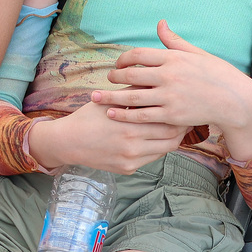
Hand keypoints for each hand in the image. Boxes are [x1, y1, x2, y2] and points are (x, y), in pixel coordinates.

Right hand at [28, 98, 190, 174]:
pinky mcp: (128, 169)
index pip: (168, 124)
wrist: (67, 142)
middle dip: (180, 130)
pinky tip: (153, 140)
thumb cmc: (87, 118)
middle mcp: (133, 147)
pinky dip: (155, 149)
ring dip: (170, 140)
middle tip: (184, 120)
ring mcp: (131, 160)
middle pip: (171, 139)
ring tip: (173, 130)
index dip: (178, 117)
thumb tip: (154, 82)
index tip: (182, 108)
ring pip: (163, 151)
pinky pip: (150, 159)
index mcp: (129, 127)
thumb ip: (131, 94)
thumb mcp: (107, 102)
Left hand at [102, 21, 251, 140]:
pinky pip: (143, 116)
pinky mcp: (172, 115)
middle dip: (115, 77)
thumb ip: (174, 41)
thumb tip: (160, 23)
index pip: (138, 55)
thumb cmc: (217, 74)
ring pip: (132, 97)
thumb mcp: (197, 54)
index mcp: (174, 58)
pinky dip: (125, 115)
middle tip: (108, 79)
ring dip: (111, 98)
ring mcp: (170, 97)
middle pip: (131, 75)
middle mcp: (169, 76)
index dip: (123, 59)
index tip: (118, 64)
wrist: (236, 101)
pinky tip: (112, 114)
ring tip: (97, 98)